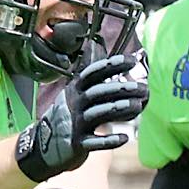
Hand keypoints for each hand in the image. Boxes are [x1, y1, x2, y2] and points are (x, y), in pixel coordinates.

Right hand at [14, 53, 147, 181]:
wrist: (44, 145)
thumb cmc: (68, 114)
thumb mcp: (75, 91)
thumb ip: (89, 72)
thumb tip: (96, 44)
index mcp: (76, 89)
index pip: (93, 73)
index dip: (111, 65)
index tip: (131, 60)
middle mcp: (75, 103)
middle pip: (98, 92)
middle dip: (120, 88)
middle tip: (143, 88)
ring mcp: (75, 123)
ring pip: (97, 113)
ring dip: (118, 109)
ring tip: (138, 106)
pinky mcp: (77, 143)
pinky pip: (94, 142)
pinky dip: (109, 140)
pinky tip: (125, 138)